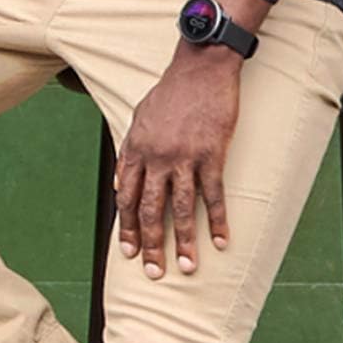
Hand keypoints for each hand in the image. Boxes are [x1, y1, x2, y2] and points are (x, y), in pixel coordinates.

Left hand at [115, 45, 241, 278]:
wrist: (201, 69)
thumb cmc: (171, 93)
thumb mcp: (139, 117)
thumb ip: (129, 150)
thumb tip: (120, 180)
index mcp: (136, 148)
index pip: (126, 197)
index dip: (127, 227)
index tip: (129, 252)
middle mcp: (156, 157)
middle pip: (149, 209)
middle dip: (151, 245)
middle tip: (155, 274)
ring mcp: (183, 157)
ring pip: (180, 208)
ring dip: (183, 241)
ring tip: (188, 268)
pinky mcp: (211, 154)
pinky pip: (213, 195)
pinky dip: (218, 221)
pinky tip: (222, 242)